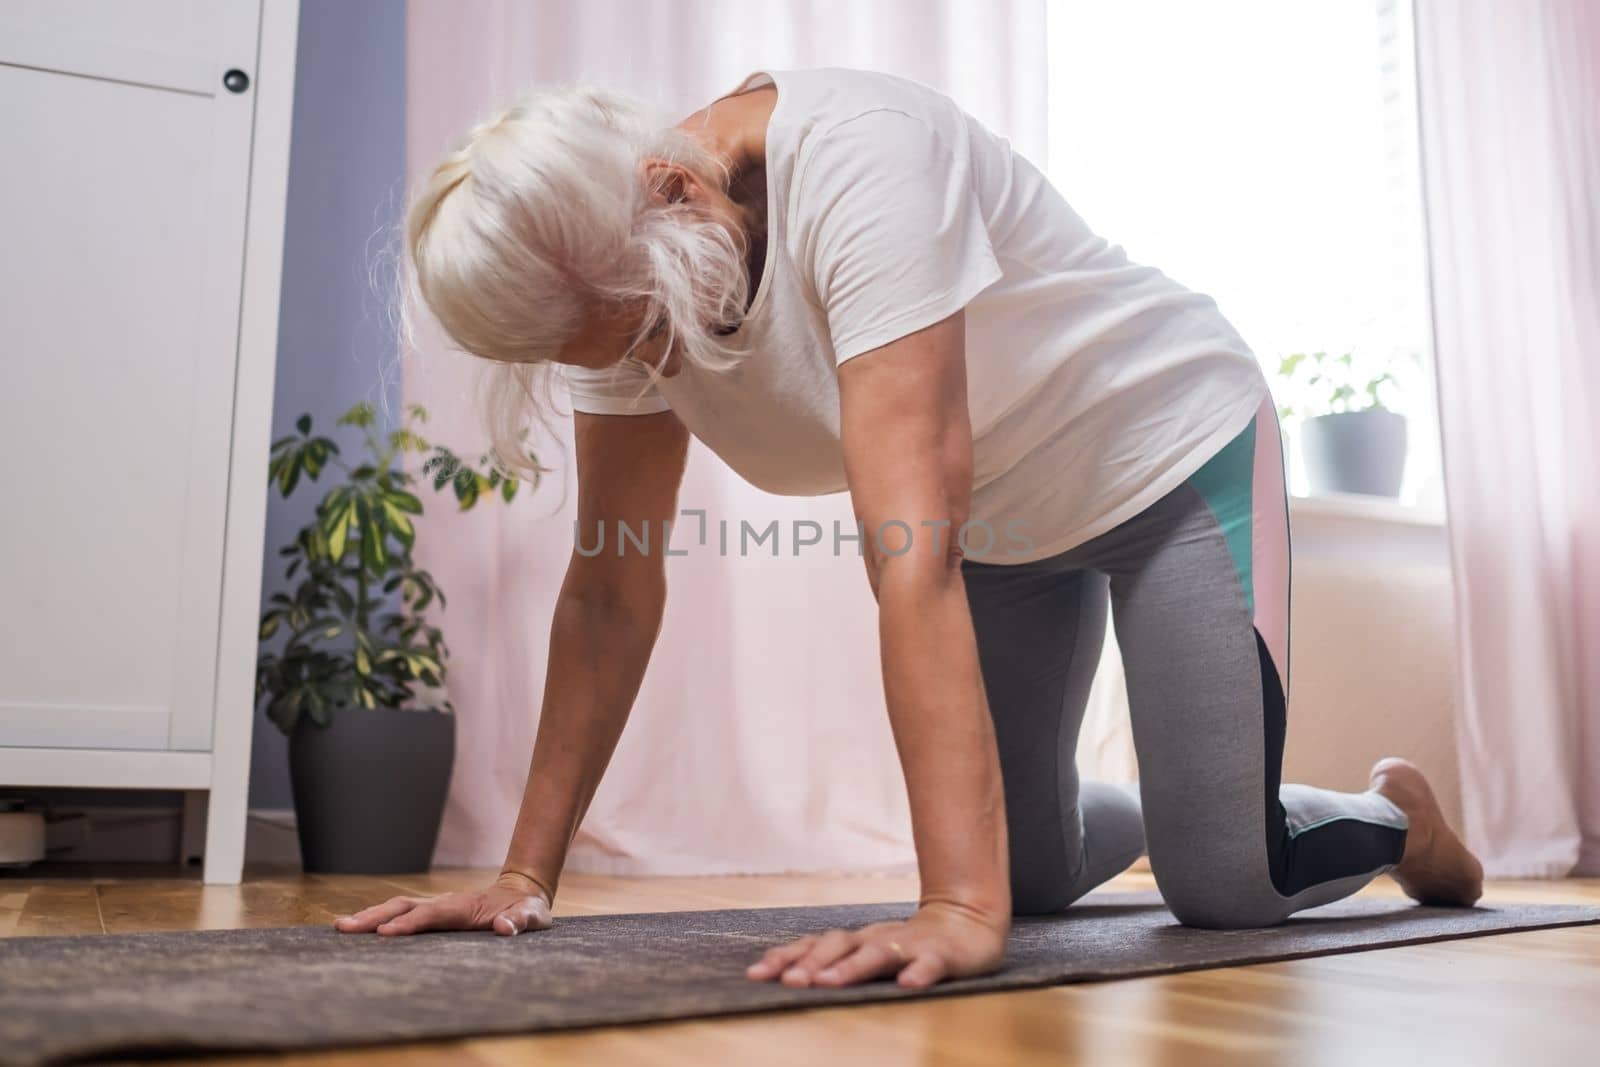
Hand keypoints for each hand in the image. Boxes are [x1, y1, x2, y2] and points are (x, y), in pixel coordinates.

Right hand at [333, 871, 553, 936]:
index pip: (432, 915)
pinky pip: (401, 913)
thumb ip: (520, 921)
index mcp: (465, 907)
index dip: (409, 924)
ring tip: (341, 927)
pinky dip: (378, 918)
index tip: (385, 935)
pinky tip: (358, 927)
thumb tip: (504, 928)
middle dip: (376, 917)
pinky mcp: (432, 912)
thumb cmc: (526, 910)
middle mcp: (445, 903)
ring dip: (371, 915)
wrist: (521, 894)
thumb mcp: (532, 917)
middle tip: (345, 928)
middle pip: (405, 907)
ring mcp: (436, 906)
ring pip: (398, 908)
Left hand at [745, 900, 1007, 988]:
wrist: (968, 921)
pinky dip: (919, 974)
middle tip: (788, 981)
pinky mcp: (942, 956)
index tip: (756, 973)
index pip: (815, 945)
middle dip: (812, 963)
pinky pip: (930, 965)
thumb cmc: (906, 945)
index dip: (786, 957)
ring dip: (852, 968)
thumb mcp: (867, 952)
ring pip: (878, 954)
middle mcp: (877, 938)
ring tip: (829, 983)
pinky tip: (908, 986)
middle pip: (840, 946)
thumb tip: (784, 977)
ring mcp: (909, 946)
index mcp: (856, 939)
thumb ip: (833, 962)